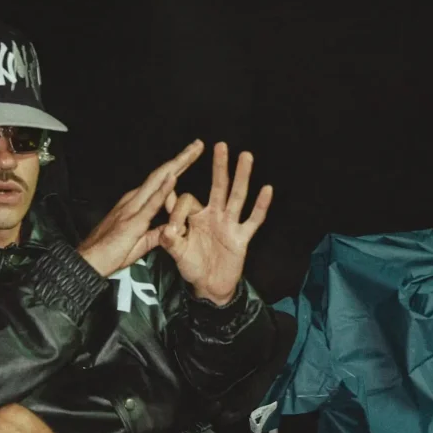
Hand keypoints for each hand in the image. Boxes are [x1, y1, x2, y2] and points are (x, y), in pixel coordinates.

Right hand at [78, 140, 203, 276]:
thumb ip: (155, 233)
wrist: (88, 262)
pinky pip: (150, 203)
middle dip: (181, 159)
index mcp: (136, 204)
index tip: (191, 156)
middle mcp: (134, 200)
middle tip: (198, 144)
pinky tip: (174, 177)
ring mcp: (132, 208)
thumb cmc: (109, 253)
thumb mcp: (140, 243)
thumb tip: (169, 229)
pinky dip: (163, 189)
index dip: (177, 168)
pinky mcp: (132, 222)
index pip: (160, 181)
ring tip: (192, 151)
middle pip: (162, 174)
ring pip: (158, 181)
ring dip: (176, 165)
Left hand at [159, 142, 272, 303]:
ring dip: (241, 177)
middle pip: (218, 186)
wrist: (209, 286)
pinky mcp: (241, 238)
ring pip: (237, 197)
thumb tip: (166, 230)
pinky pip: (253, 220)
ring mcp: (230, 225)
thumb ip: (170, 241)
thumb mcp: (177, 253)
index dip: (177, 211)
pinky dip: (260, 206)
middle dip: (219, 167)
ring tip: (245, 156)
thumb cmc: (193, 266)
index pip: (188, 201)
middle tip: (220, 145)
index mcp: (196, 216)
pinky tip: (266, 189)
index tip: (172, 230)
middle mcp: (214, 215)